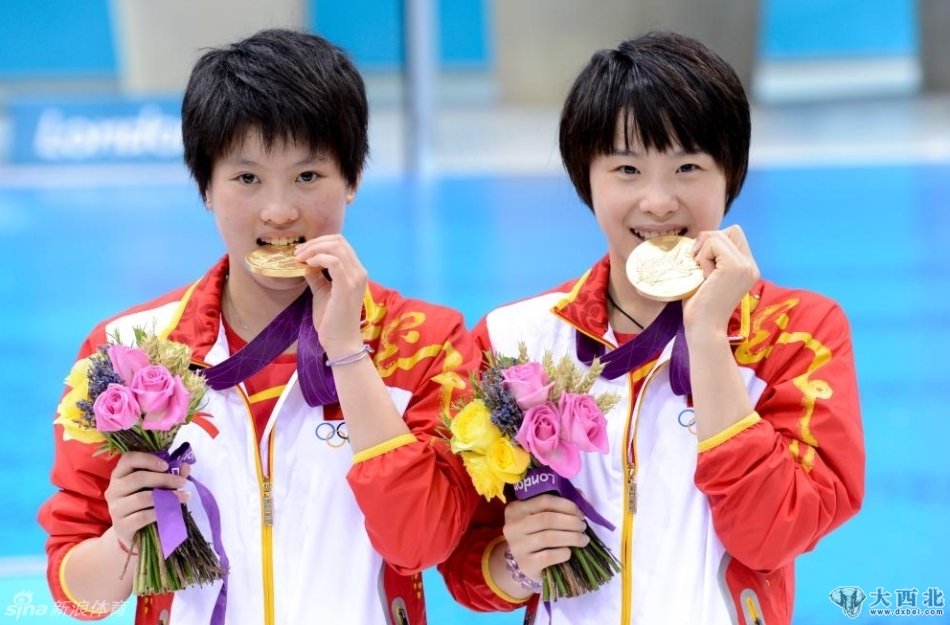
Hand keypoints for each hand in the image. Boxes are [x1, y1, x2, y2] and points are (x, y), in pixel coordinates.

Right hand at [104, 452, 189, 549]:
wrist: (136, 534)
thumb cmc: (146, 504)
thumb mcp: (158, 486)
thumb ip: (171, 474)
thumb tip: (185, 466)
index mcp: (120, 475)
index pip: (128, 459)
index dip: (148, 459)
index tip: (166, 465)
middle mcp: (113, 490)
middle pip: (138, 478)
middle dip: (163, 479)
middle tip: (182, 482)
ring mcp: (115, 509)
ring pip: (141, 498)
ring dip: (166, 496)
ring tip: (182, 496)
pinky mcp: (121, 526)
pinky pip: (142, 516)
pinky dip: (160, 512)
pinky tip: (172, 510)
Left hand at [294, 234, 367, 357]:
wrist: (340, 342)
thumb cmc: (332, 321)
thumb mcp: (321, 292)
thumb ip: (316, 276)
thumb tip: (304, 263)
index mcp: (355, 272)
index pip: (341, 244)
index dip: (319, 243)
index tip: (301, 253)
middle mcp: (359, 272)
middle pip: (339, 241)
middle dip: (315, 243)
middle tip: (298, 253)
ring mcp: (355, 279)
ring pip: (336, 248)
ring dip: (314, 249)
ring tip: (300, 258)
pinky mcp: (347, 287)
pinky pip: (334, 262)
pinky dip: (319, 258)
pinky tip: (308, 264)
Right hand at [503, 494, 589, 581]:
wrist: (523, 563)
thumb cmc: (535, 535)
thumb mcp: (540, 516)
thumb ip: (557, 505)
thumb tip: (581, 495)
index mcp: (516, 508)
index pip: (544, 501)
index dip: (567, 505)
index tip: (580, 514)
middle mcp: (513, 526)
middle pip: (547, 519)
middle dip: (571, 522)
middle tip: (583, 527)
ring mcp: (517, 546)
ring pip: (549, 537)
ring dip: (572, 537)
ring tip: (583, 540)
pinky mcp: (525, 564)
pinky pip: (548, 556)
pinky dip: (563, 553)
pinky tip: (569, 552)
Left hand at [685, 225, 759, 335]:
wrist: (704, 328)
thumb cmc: (700, 307)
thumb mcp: (710, 276)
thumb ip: (713, 257)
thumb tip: (702, 237)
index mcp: (748, 268)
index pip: (735, 235)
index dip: (714, 242)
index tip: (701, 262)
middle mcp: (751, 266)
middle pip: (730, 230)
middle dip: (709, 241)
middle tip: (698, 264)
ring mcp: (745, 266)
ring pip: (718, 235)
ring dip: (703, 252)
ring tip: (702, 274)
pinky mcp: (734, 267)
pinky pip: (713, 243)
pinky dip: (702, 256)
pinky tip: (703, 276)